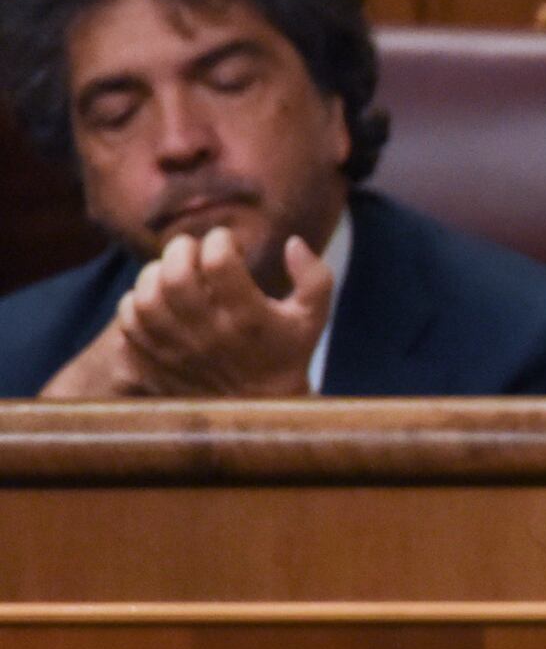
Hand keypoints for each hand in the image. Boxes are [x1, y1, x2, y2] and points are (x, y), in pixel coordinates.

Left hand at [88, 228, 331, 398]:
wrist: (258, 407)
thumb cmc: (286, 353)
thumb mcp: (312, 318)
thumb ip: (314, 277)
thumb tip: (293, 243)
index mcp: (250, 320)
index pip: (219, 262)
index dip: (221, 241)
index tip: (229, 244)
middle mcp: (210, 335)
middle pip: (176, 275)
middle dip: (183, 249)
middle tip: (194, 250)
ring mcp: (177, 351)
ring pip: (146, 296)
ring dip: (155, 273)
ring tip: (173, 272)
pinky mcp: (154, 361)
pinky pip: (129, 321)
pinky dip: (137, 301)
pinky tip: (158, 300)